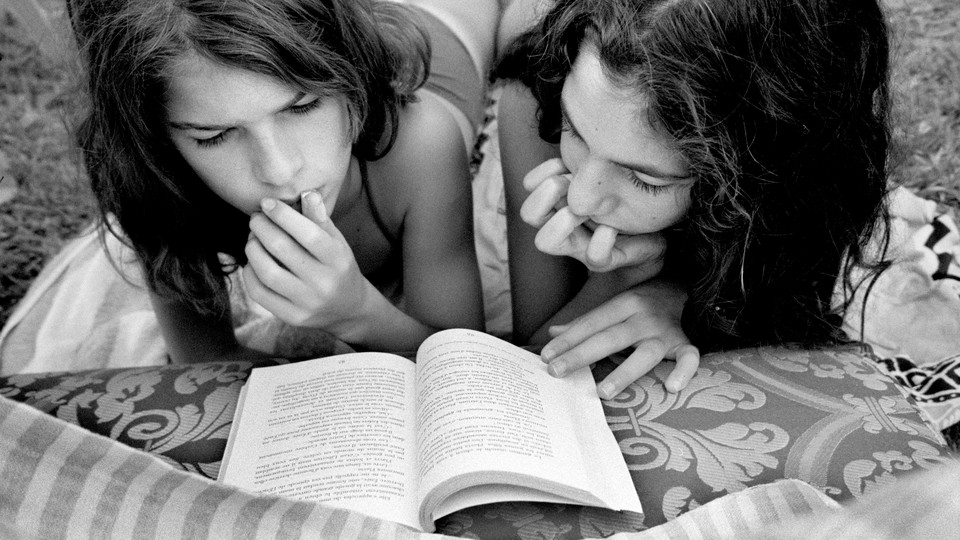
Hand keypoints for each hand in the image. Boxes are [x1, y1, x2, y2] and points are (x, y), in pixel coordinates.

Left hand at [243, 192, 370, 336]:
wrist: (348, 308)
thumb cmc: (338, 267)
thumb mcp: (337, 241)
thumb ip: (320, 219)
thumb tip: (307, 193)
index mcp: (337, 259)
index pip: (308, 234)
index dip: (283, 215)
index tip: (267, 203)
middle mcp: (323, 282)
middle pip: (282, 250)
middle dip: (262, 228)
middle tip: (255, 219)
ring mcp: (307, 302)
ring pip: (267, 272)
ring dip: (253, 250)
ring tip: (252, 239)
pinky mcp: (291, 316)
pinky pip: (260, 294)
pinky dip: (250, 274)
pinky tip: (252, 262)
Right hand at [519, 158, 666, 272]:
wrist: (655, 235)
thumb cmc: (628, 202)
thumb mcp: (609, 178)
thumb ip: (592, 163)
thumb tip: (583, 139)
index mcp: (560, 202)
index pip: (530, 186)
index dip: (542, 173)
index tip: (566, 164)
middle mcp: (562, 226)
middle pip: (528, 213)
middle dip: (547, 193)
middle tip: (573, 185)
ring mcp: (578, 247)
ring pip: (545, 241)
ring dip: (562, 220)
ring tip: (587, 210)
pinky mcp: (603, 261)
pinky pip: (593, 255)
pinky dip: (601, 239)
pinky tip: (613, 228)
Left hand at [540, 279, 699, 396]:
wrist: (683, 288)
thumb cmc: (641, 304)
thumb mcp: (614, 306)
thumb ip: (585, 323)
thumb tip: (553, 334)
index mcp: (624, 304)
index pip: (591, 324)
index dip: (568, 340)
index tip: (545, 356)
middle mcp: (644, 317)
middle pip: (610, 338)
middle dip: (581, 355)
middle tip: (556, 371)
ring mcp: (665, 332)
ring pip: (645, 353)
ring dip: (624, 372)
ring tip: (603, 392)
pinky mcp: (685, 343)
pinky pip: (690, 357)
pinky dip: (684, 371)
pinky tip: (671, 388)